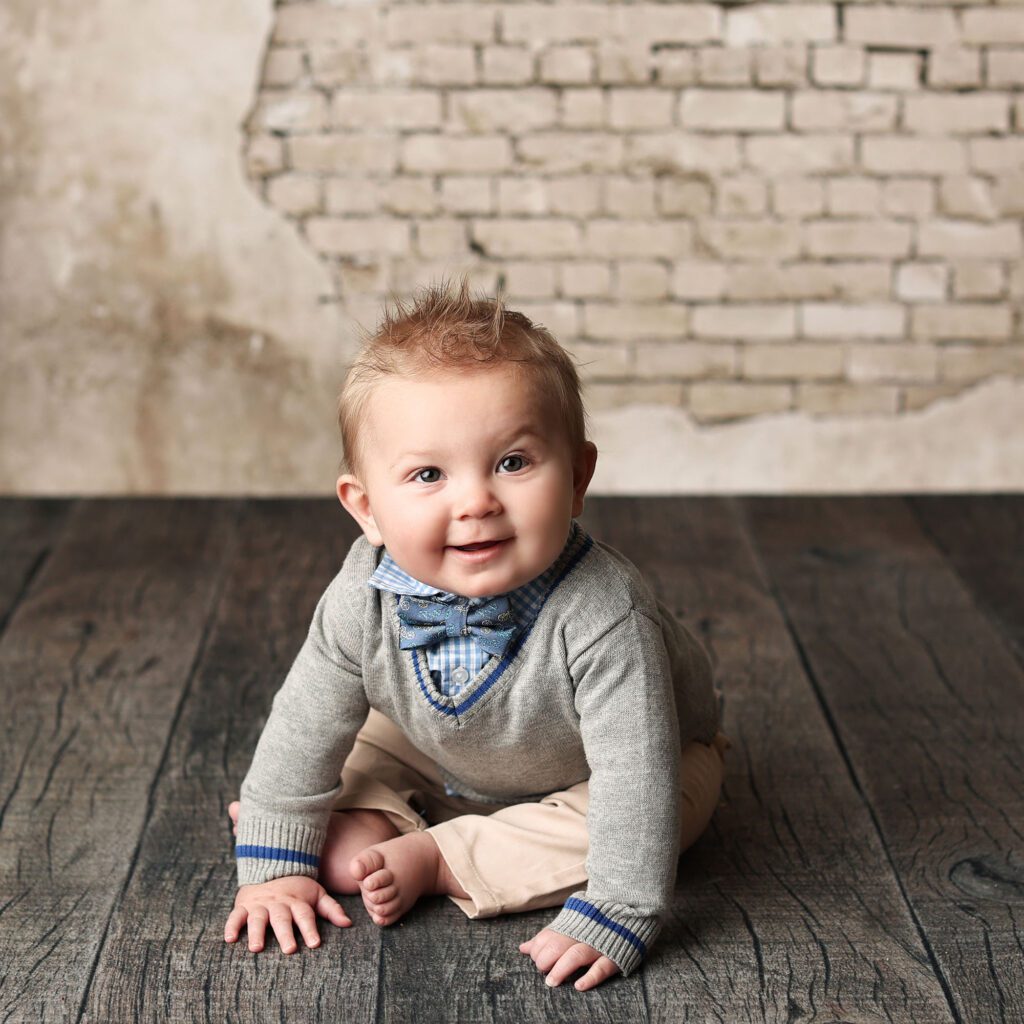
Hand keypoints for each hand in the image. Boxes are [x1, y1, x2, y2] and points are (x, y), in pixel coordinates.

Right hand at [225, 875, 350, 953]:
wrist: (271, 868)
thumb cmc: (297, 890)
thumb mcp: (316, 894)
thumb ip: (331, 909)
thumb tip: (348, 923)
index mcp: (297, 902)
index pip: (305, 916)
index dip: (310, 929)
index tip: (314, 944)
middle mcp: (278, 903)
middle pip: (282, 919)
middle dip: (285, 934)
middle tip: (289, 950)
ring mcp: (260, 905)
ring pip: (258, 918)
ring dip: (257, 932)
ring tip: (256, 948)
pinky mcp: (244, 906)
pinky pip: (235, 915)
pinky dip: (231, 926)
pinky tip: (229, 939)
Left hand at [518, 927, 620, 990]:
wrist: (628, 909)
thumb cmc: (592, 923)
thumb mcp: (570, 924)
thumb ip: (547, 937)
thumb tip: (522, 948)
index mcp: (571, 923)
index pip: (549, 936)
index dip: (538, 948)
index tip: (535, 957)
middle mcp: (583, 933)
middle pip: (559, 945)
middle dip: (546, 959)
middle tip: (542, 970)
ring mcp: (599, 945)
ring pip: (576, 955)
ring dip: (561, 969)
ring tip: (551, 982)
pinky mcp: (614, 956)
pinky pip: (601, 968)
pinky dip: (589, 977)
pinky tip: (578, 986)